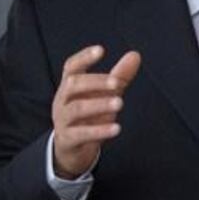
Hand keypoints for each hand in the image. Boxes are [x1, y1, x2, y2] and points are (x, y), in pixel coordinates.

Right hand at [51, 45, 141, 179]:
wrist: (71, 149)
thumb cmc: (88, 117)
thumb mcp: (104, 96)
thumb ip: (118, 77)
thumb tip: (135, 54)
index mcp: (69, 86)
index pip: (71, 67)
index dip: (84, 58)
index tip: (101, 50)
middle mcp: (62, 100)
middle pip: (72, 85)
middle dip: (95, 82)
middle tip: (117, 83)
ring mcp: (63, 120)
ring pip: (76, 109)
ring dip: (98, 105)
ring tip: (119, 103)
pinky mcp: (67, 139)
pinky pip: (80, 134)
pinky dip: (99, 131)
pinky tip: (117, 129)